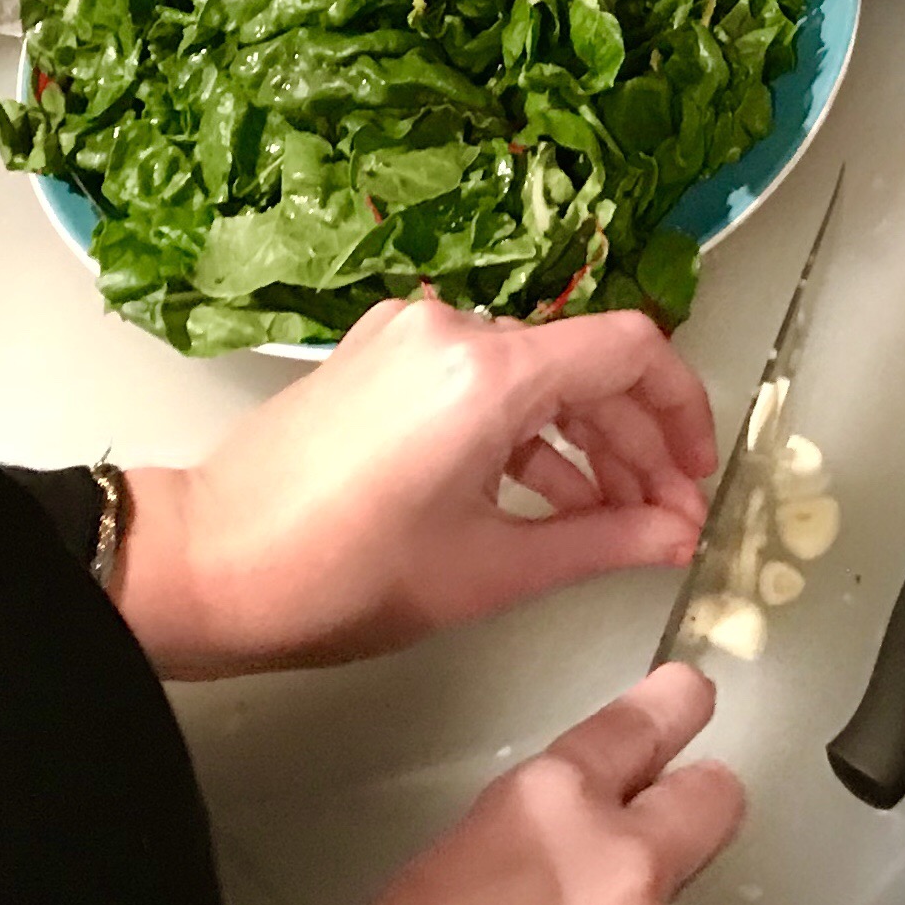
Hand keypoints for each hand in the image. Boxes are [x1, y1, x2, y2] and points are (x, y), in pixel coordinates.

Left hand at [115, 294, 717, 678]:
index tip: (697, 475)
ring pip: (536, 374)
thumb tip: (673, 535)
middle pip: (586, 364)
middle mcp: (454, 329)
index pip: (632, 351)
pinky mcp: (382, 356)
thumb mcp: (489, 570)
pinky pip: (482, 380)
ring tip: (617, 522)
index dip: (683, 412)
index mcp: (488, 371)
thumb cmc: (335, 574)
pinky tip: (546, 499)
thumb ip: (600, 542)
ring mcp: (412, 337)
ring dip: (585, 442)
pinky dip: (525, 432)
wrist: (207, 564)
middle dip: (639, 443)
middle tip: (669, 519)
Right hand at [362, 662, 744, 904]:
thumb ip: (518, 838)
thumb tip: (542, 857)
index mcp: (546, 803)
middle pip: (714, 797)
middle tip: (690, 807)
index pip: (639, 724)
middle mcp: (620, 855)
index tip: (689, 694)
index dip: (673, 707)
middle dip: (701, 800)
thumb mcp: (449, 871)